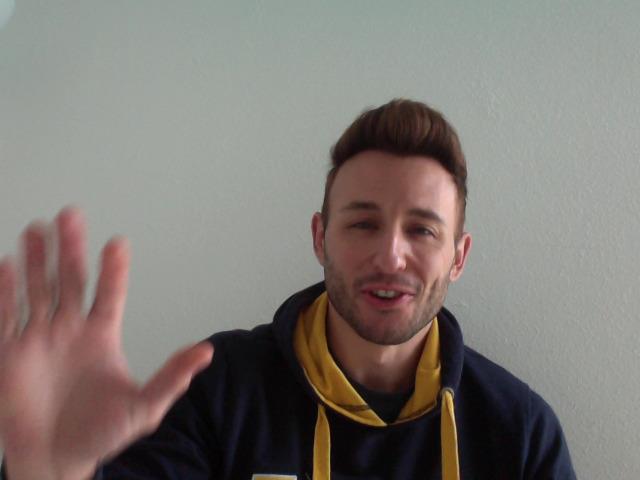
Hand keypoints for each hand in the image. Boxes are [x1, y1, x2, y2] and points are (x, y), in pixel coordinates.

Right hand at [0, 208, 212, 479]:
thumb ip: (172, 378)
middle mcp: (69, 330)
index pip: (109, 294)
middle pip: (70, 281)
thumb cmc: (102, 434)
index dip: (113, 269)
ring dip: (35, 261)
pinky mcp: (10, 355)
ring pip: (37, 290)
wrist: (57, 460)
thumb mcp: (144, 408)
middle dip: (69, 249)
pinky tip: (5, 266)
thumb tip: (206, 352)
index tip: (118, 243)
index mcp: (101, 335)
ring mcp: (39, 339)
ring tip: (36, 229)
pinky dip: (4, 293)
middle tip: (70, 216)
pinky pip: (6, 317)